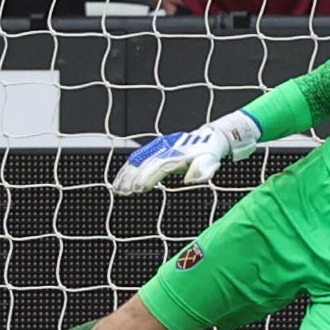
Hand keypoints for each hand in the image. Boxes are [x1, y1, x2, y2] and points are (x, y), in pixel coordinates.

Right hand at [111, 111, 261, 194]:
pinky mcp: (156, 149)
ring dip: (126, 174)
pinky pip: (138, 157)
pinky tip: (121, 177)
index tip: (138, 188)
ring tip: (117, 188)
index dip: (146, 177)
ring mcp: (159, 148)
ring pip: (137, 160)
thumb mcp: (211, 161)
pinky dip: (128, 167)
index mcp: (176, 154)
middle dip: (131, 178)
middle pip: (143, 164)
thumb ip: (203, 170)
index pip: (156, 167)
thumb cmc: (210, 151)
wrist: (209, 137)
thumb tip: (190, 180)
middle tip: (123, 192)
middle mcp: (164, 149)